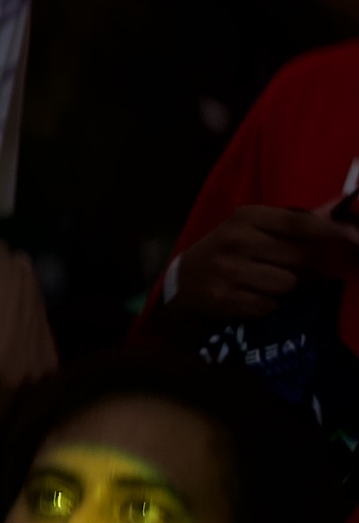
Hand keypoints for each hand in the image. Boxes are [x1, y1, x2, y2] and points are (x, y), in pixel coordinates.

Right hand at [168, 204, 358, 319]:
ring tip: (265, 282)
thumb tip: (343, 222)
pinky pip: (269, 305)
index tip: (354, 237)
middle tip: (287, 266)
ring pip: (287, 284)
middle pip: (300, 256)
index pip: (300, 223)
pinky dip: (266, 304)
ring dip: (283, 287)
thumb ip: (291, 225)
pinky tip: (251, 296)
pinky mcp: (224, 298)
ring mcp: (228, 271)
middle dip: (302, 265)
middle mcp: (237, 241)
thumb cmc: (227, 249)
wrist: (182, 279)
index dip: (332, 231)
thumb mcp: (251, 227)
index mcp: (246, 217)